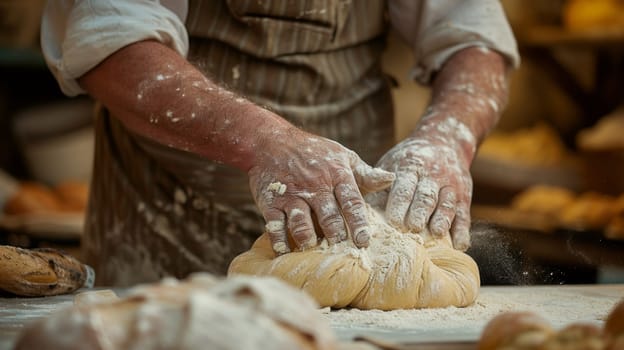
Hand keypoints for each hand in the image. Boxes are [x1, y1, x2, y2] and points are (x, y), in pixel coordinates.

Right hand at [248, 127, 394, 254]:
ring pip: (300, 221)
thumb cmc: (314, 153)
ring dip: (307, 237)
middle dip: (335, 234)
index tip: (364, 241)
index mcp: (336, 175)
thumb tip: (391, 179)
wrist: (272, 142)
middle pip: (328, 215)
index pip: (351, 202)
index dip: (358, 223)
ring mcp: (291, 194)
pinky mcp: (270, 202)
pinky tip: (286, 251)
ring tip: (313, 247)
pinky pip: (275, 224)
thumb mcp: (342, 156)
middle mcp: (315, 186)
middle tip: (341, 248)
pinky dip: (279, 240)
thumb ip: (365, 173)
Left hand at [367, 116, 474, 250]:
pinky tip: (458, 246)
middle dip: (419, 213)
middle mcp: (432, 176)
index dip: (399, 203)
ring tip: (436, 234)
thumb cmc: (408, 160)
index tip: (393, 220)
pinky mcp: (464, 197)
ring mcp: (450, 186)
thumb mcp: (392, 162)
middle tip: (412, 229)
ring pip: (446, 204)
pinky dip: (462, 231)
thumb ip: (378, 183)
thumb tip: (360, 208)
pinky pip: (464, 215)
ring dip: (442, 219)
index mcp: (410, 167)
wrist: (445, 141)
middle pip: (425, 197)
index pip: (404, 187)